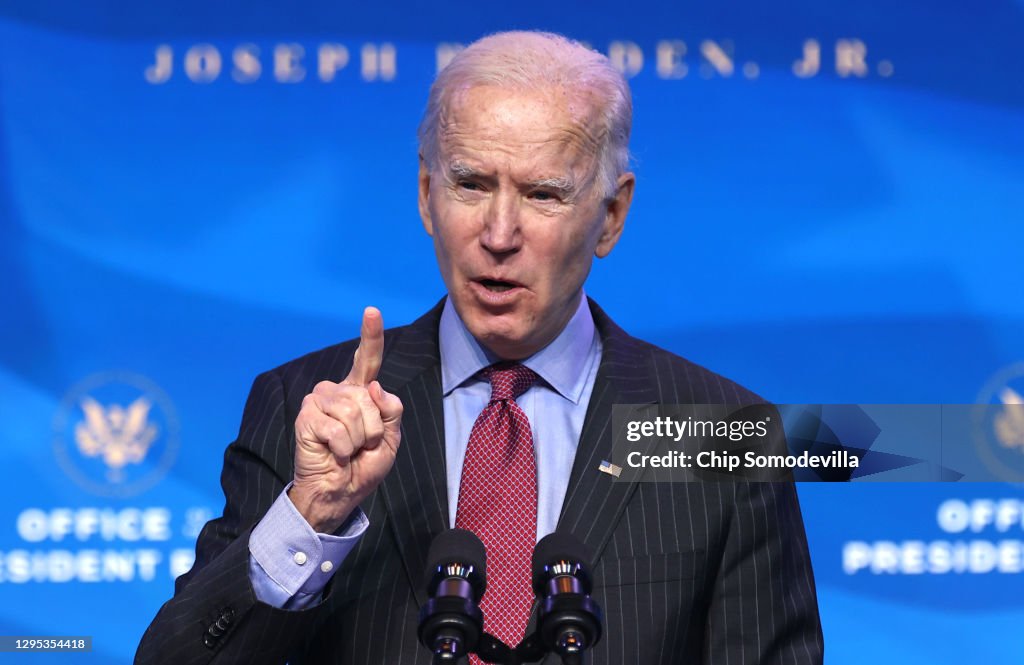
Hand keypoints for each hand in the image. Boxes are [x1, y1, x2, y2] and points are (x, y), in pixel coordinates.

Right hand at [289, 307, 403, 532]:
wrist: (339, 492)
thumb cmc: (363, 465)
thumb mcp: (391, 438)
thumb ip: (391, 411)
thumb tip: (373, 386)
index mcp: (359, 392)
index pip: (368, 360)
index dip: (371, 335)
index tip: (372, 310)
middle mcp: (338, 390)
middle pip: (370, 398)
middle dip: (374, 429)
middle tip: (361, 446)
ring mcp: (319, 400)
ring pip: (355, 412)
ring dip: (359, 440)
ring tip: (348, 450)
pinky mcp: (306, 416)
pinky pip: (339, 429)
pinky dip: (344, 449)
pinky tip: (334, 453)